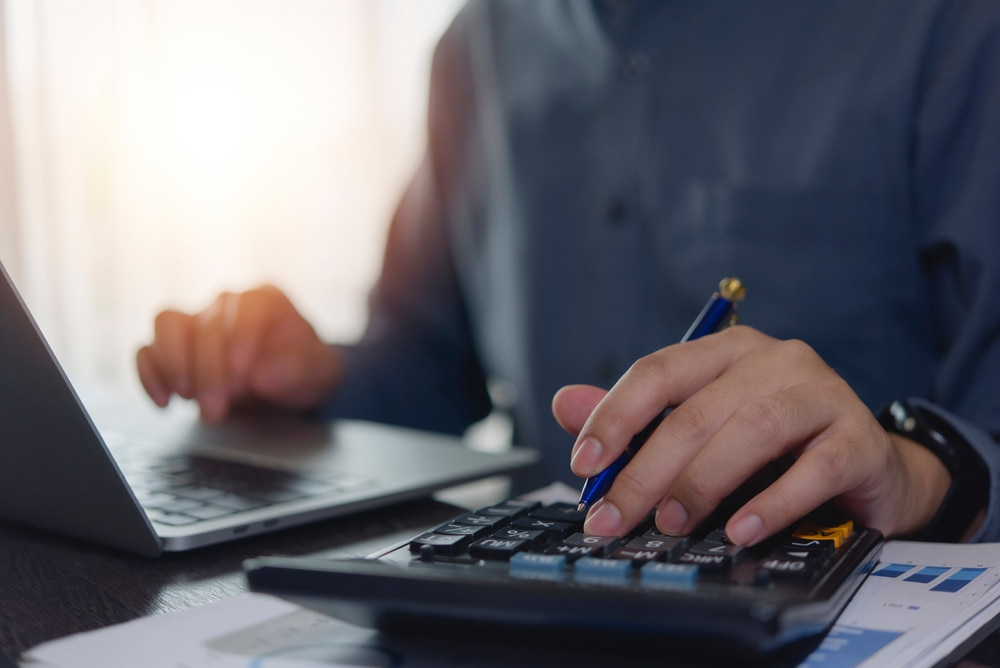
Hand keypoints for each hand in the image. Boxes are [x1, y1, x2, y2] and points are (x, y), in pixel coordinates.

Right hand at [136, 285, 340, 422]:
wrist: (290, 384)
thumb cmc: (305, 369)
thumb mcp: (318, 372)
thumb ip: (297, 371)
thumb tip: (265, 377)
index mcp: (265, 299)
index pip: (245, 306)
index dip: (241, 339)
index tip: (244, 376)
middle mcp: (227, 304)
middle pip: (205, 323)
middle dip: (209, 370)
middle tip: (217, 408)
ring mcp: (197, 322)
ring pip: (167, 325)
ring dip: (173, 364)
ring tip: (188, 398)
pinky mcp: (175, 347)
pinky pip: (148, 350)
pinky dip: (150, 375)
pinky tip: (164, 402)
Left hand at [552, 326, 951, 543]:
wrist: (869, 468)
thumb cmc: (776, 448)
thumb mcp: (702, 429)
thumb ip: (636, 419)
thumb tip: (565, 403)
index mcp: (727, 352)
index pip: (658, 372)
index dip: (615, 416)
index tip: (584, 464)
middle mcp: (774, 360)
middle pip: (696, 411)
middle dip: (645, 471)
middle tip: (615, 518)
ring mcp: (822, 393)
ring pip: (750, 431)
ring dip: (701, 483)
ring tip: (671, 523)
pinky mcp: (859, 437)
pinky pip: (813, 468)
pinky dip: (772, 503)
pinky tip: (741, 531)